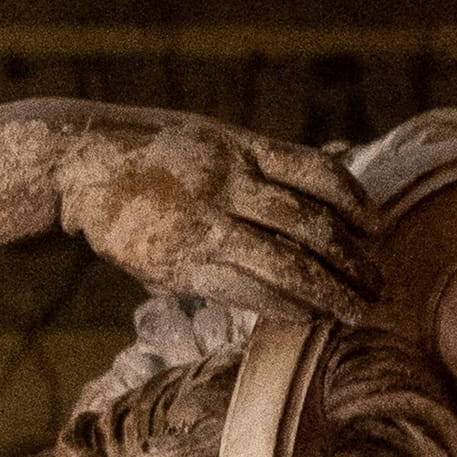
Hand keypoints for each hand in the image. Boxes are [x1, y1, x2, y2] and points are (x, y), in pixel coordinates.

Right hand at [56, 111, 362, 319]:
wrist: (78, 161)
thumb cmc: (149, 151)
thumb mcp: (209, 138)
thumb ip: (254, 165)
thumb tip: (313, 188)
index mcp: (241, 146)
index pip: (317, 172)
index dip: (355, 201)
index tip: (376, 227)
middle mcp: (229, 182)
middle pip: (313, 225)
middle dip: (353, 261)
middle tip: (378, 286)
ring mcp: (205, 223)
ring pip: (288, 265)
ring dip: (329, 294)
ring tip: (355, 313)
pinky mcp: (180, 263)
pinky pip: (247, 291)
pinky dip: (285, 308)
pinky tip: (308, 318)